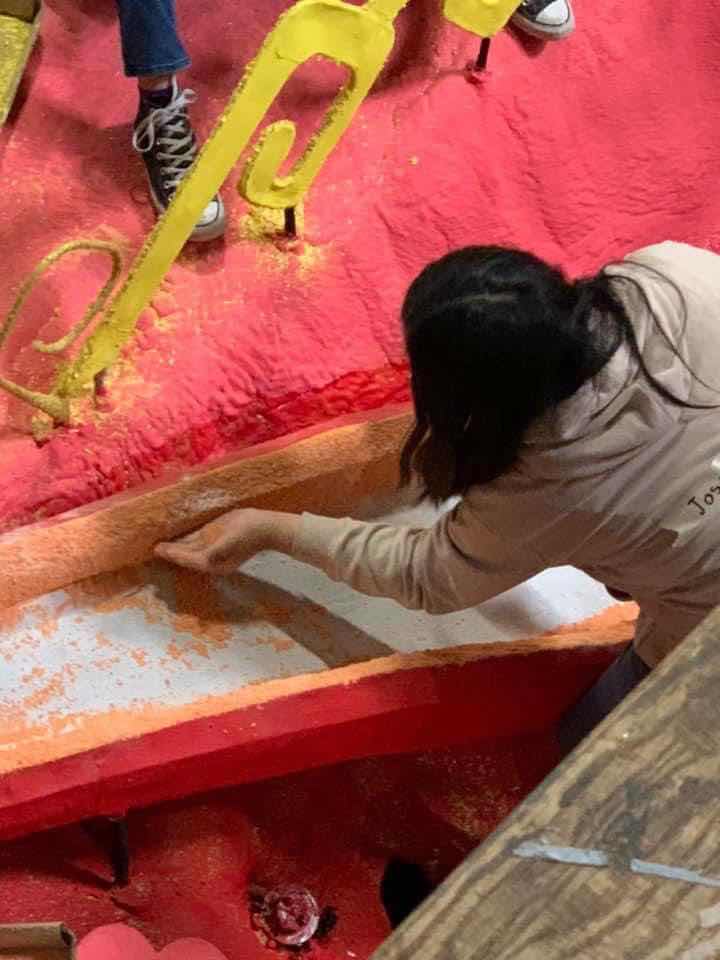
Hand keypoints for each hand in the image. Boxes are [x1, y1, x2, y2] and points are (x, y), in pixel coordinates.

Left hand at [155, 508, 299, 573]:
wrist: (266, 526)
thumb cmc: (249, 533)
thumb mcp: (232, 541)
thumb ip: (216, 551)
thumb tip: (204, 559)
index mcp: (214, 562)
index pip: (188, 559)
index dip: (173, 554)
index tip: (157, 549)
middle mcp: (210, 558)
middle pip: (185, 556)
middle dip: (170, 553)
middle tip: (150, 549)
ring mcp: (211, 547)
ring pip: (188, 548)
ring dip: (174, 547)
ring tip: (158, 543)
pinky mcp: (214, 538)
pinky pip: (194, 539)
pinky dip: (183, 539)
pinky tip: (174, 535)